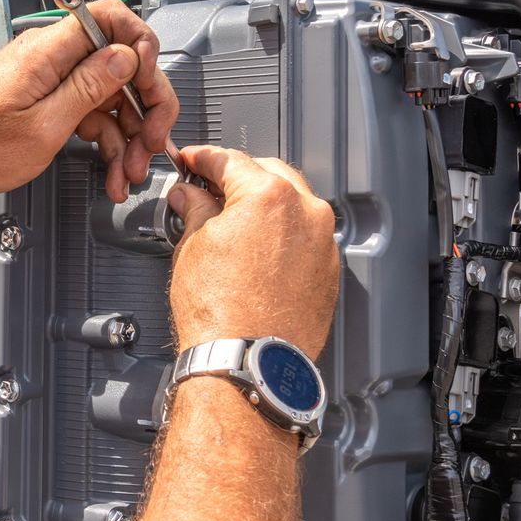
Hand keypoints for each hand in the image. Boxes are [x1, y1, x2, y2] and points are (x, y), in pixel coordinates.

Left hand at [0, 0, 178, 203]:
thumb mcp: (43, 127)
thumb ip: (88, 88)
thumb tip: (126, 56)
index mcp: (47, 51)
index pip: (110, 15)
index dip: (141, 44)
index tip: (151, 81)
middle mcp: (48, 55)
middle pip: (117, 60)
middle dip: (143, 102)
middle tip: (152, 140)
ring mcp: (47, 75)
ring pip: (106, 92)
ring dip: (126, 132)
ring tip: (128, 170)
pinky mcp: (43, 96)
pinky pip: (86, 108)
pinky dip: (103, 137)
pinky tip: (111, 167)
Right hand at [166, 146, 338, 354]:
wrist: (248, 362)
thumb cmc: (221, 314)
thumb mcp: (193, 247)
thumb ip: (195, 209)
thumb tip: (190, 196)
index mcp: (270, 196)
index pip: (230, 160)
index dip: (202, 158)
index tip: (191, 162)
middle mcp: (307, 212)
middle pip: (268, 174)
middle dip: (237, 177)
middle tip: (208, 189)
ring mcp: (323, 243)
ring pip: (293, 204)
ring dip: (264, 204)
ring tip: (232, 221)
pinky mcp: (329, 271)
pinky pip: (305, 237)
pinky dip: (282, 234)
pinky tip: (257, 249)